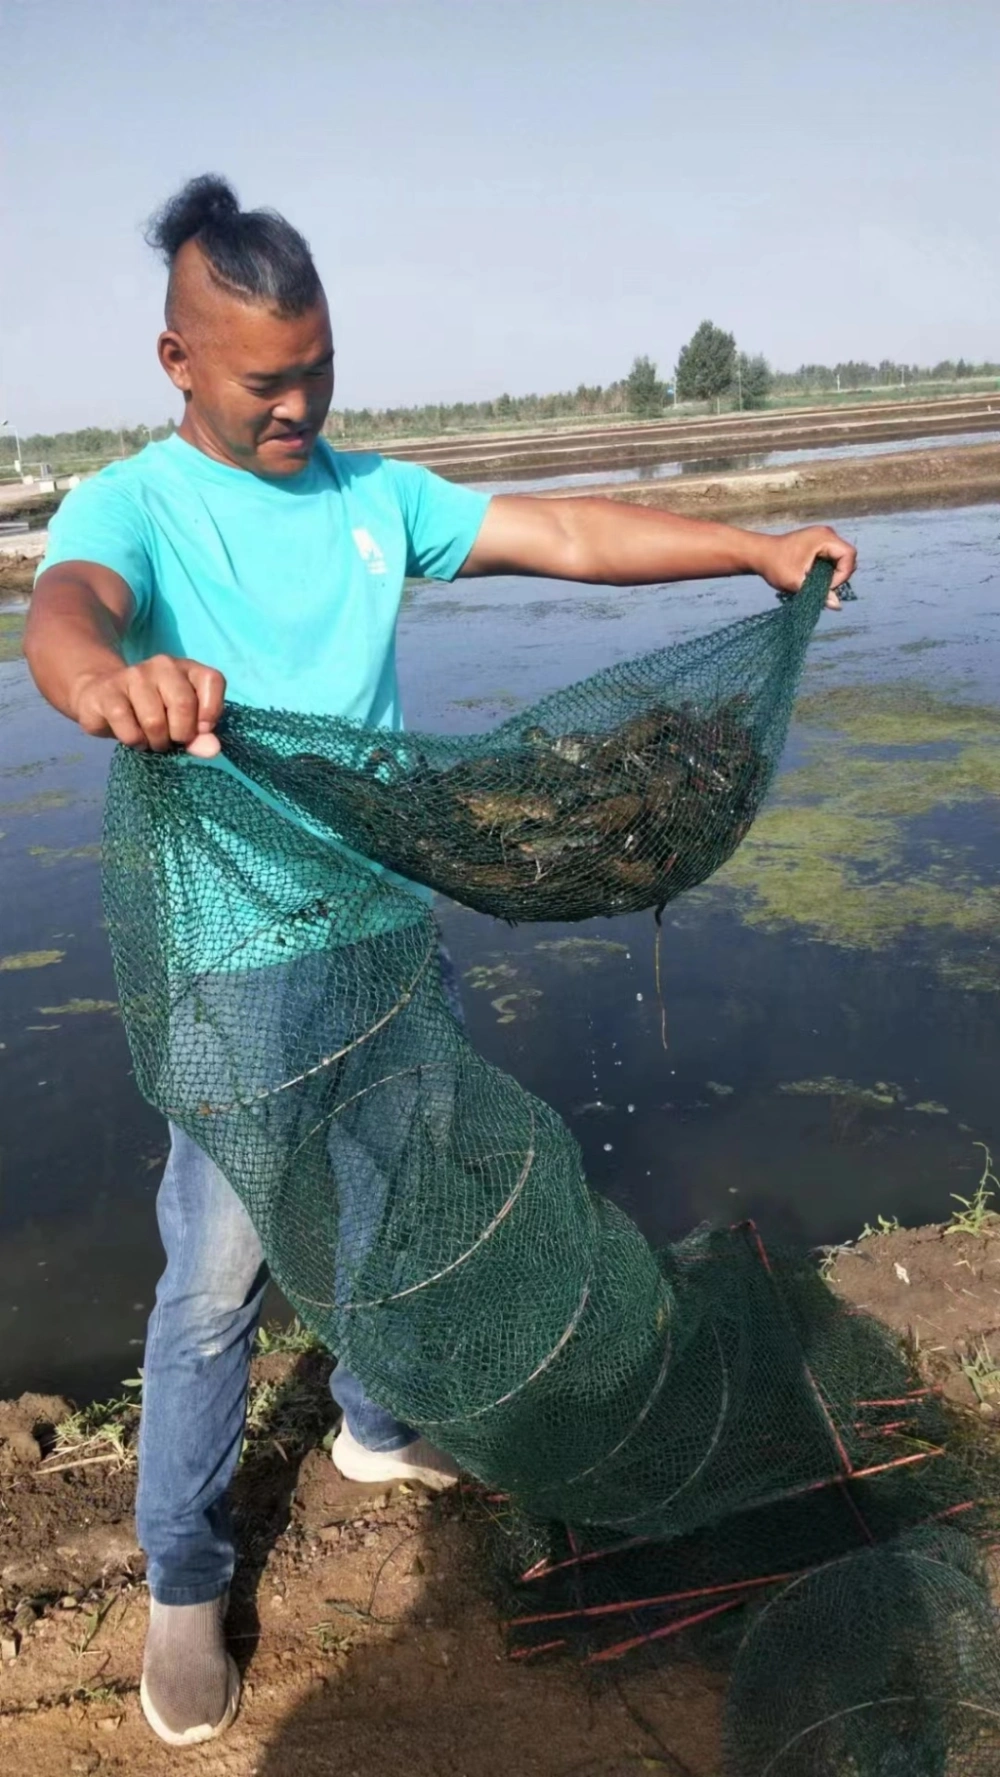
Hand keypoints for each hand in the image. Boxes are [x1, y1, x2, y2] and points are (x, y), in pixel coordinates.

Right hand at [70, 654, 224, 755]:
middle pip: (183, 704)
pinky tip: (133, 737)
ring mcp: (133, 675)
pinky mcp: (107, 692)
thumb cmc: (152, 713)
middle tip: (172, 740)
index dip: (212, 711)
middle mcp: (162, 665)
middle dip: (181, 734)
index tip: (202, 730)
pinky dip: (135, 742)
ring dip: (155, 742)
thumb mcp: (182, 723)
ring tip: (151, 739)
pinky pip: (129, 730)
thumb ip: (200, 735)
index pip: (212, 680)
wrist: (100, 697)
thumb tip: (212, 749)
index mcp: (187, 668)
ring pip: (154, 721)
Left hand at [755, 526, 856, 608]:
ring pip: (840, 560)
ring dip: (832, 575)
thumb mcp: (796, 582)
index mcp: (824, 537)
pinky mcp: (819, 545)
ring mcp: (823, 538)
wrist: (759, 555)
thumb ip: (818, 593)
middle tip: (821, 587)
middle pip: (847, 557)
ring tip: (816, 584)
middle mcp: (827, 534)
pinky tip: (813, 579)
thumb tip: (838, 606)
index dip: (843, 574)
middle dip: (838, 576)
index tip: (826, 587)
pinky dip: (826, 572)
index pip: (849, 556)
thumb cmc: (775, 565)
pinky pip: (832, 559)